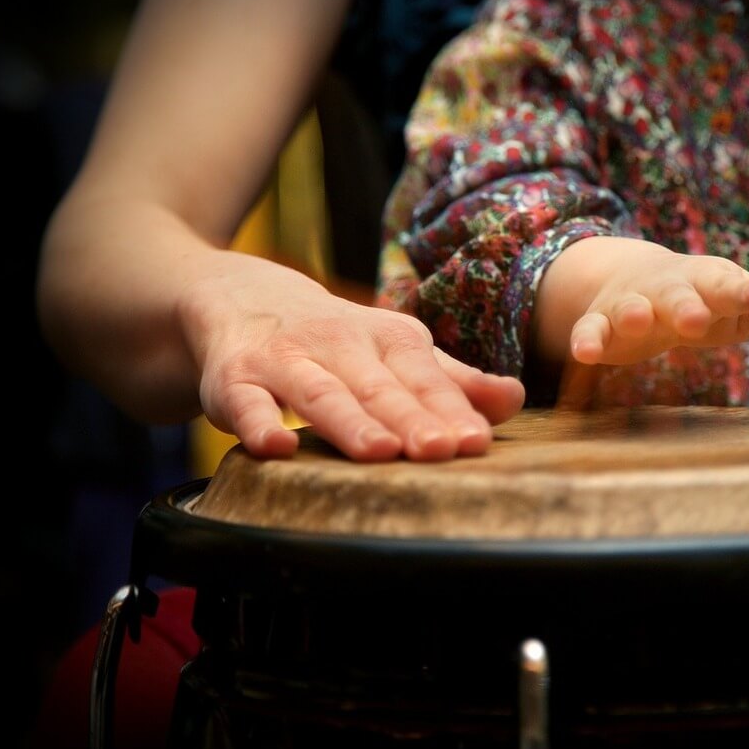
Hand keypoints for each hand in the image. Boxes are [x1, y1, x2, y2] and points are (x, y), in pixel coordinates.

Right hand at [182, 253, 524, 460]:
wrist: (237, 295)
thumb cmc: (335, 340)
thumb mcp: (395, 351)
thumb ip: (451, 381)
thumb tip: (514, 400)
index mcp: (388, 339)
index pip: (424, 377)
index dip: (451, 409)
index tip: (476, 442)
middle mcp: (339, 344)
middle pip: (379, 387)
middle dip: (411, 419)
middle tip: (441, 451)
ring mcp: (285, 360)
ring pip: (320, 392)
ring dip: (349, 422)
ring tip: (379, 452)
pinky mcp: (234, 379)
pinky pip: (244, 402)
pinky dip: (256, 423)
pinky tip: (275, 447)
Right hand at [538, 236, 748, 365]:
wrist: (634, 281)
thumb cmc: (702, 302)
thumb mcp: (737, 305)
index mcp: (709, 283)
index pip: (731, 287)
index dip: (748, 295)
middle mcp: (669, 289)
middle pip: (678, 294)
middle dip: (686, 306)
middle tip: (697, 321)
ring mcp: (632, 304)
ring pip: (630, 308)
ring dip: (633, 314)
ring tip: (637, 322)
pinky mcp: (600, 324)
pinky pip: (590, 330)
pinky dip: (586, 339)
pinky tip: (584, 354)